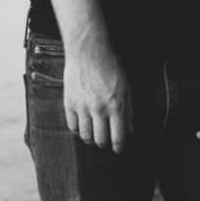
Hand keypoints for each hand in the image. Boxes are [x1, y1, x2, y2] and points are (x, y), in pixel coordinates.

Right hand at [63, 37, 130, 152]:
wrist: (88, 51)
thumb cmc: (110, 67)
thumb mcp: (126, 88)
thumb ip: (128, 111)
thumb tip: (130, 130)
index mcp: (116, 106)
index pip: (118, 137)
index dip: (118, 147)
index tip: (118, 149)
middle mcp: (99, 109)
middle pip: (100, 140)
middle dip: (104, 143)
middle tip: (105, 141)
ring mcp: (83, 107)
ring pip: (85, 136)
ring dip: (90, 138)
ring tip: (92, 135)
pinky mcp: (69, 103)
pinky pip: (72, 126)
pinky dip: (77, 130)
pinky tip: (82, 126)